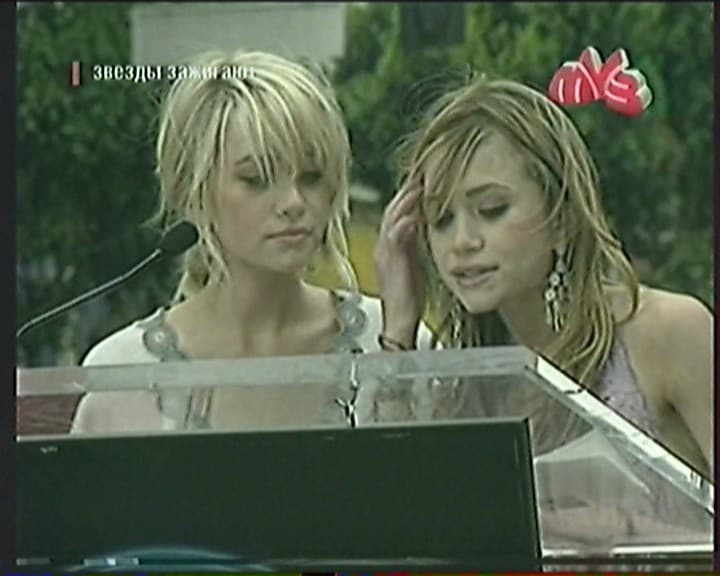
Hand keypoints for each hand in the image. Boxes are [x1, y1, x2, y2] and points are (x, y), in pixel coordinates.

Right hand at [374, 179, 425, 346]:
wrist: (401, 318)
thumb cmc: (409, 295)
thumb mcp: (414, 263)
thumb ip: (414, 244)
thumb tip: (421, 225)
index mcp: (389, 246)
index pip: (396, 214)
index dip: (407, 198)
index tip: (421, 182)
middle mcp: (383, 246)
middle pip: (391, 211)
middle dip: (405, 193)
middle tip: (420, 176)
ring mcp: (384, 253)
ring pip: (390, 219)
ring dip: (404, 202)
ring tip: (418, 187)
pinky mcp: (389, 262)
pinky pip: (394, 237)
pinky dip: (403, 224)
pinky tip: (414, 215)